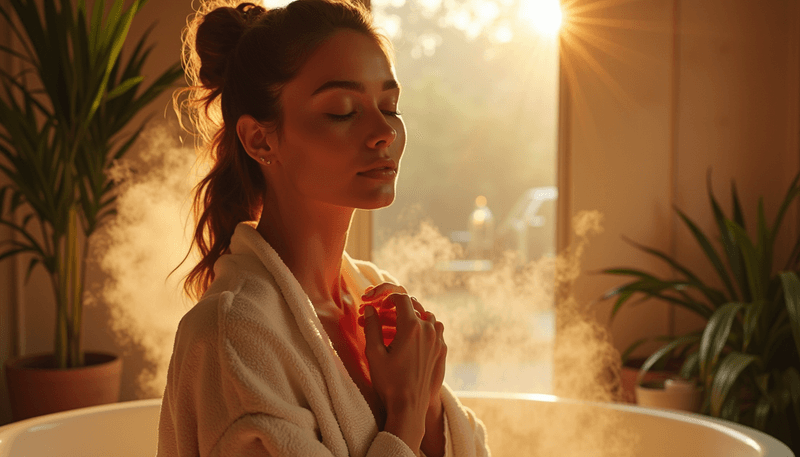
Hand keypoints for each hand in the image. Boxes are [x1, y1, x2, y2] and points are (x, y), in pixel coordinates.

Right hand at [358, 283, 446, 414]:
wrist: (409, 406)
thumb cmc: (389, 381)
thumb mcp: (374, 353)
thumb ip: (372, 326)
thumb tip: (369, 308)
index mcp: (411, 327)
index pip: (401, 298)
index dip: (387, 298)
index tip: (378, 305)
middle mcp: (428, 329)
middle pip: (413, 306)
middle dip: (396, 308)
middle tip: (381, 315)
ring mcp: (437, 339)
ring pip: (425, 316)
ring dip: (410, 317)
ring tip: (394, 327)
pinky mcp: (441, 350)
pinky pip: (434, 329)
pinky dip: (422, 327)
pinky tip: (408, 339)